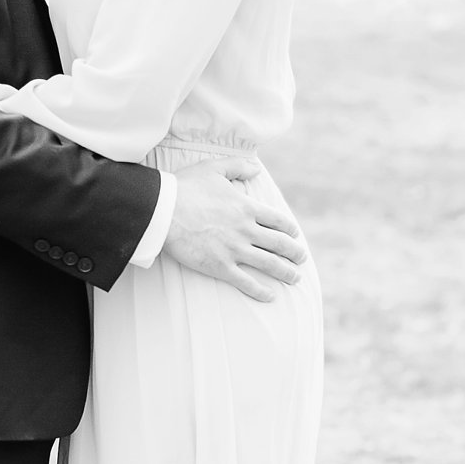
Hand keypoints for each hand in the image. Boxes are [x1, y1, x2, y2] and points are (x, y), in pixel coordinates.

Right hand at [162, 157, 307, 301]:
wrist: (163, 210)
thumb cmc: (185, 187)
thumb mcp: (214, 168)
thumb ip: (238, 166)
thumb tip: (256, 168)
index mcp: (247, 208)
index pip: (278, 221)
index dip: (290, 230)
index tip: (295, 236)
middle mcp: (246, 230)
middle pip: (280, 244)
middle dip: (295, 253)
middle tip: (301, 259)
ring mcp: (234, 250)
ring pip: (269, 264)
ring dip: (286, 272)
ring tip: (295, 278)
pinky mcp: (220, 266)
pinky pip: (246, 282)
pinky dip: (261, 291)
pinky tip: (271, 297)